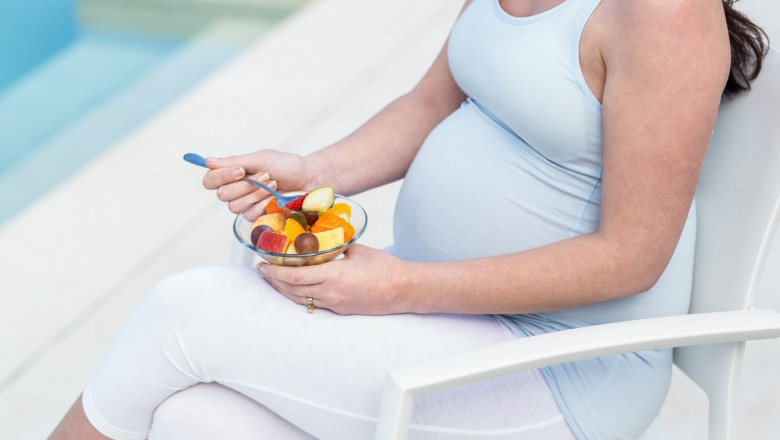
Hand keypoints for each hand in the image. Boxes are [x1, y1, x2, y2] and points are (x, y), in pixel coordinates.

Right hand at [202, 150, 311, 216]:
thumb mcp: (261, 158)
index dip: (221, 176)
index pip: (210, 180)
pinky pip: (249, 215)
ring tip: (273, 184)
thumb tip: (207, 161)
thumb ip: (235, 161)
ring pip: (234, 206)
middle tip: (265, 175)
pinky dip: (263, 204)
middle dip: (245, 185)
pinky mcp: (257, 217)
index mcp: (233, 174)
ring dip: (256, 194)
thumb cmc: (286, 166)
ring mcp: (246, 205)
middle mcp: (236, 190)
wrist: (308, 179)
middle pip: (221, 195)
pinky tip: (275, 197)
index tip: (241, 170)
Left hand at [256, 245, 409, 315]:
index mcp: (334, 276)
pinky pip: (314, 304)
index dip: (275, 272)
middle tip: (261, 271)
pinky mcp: (341, 310)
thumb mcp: (357, 250)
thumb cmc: (384, 268)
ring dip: (284, 290)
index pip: (295, 277)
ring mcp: (336, 304)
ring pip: (301, 300)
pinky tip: (295, 288)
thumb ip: (335, 246)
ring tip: (273, 280)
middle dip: (273, 281)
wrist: (403, 290)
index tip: (262, 264)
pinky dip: (300, 296)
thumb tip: (321, 237)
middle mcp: (331, 293)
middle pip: (293, 291)